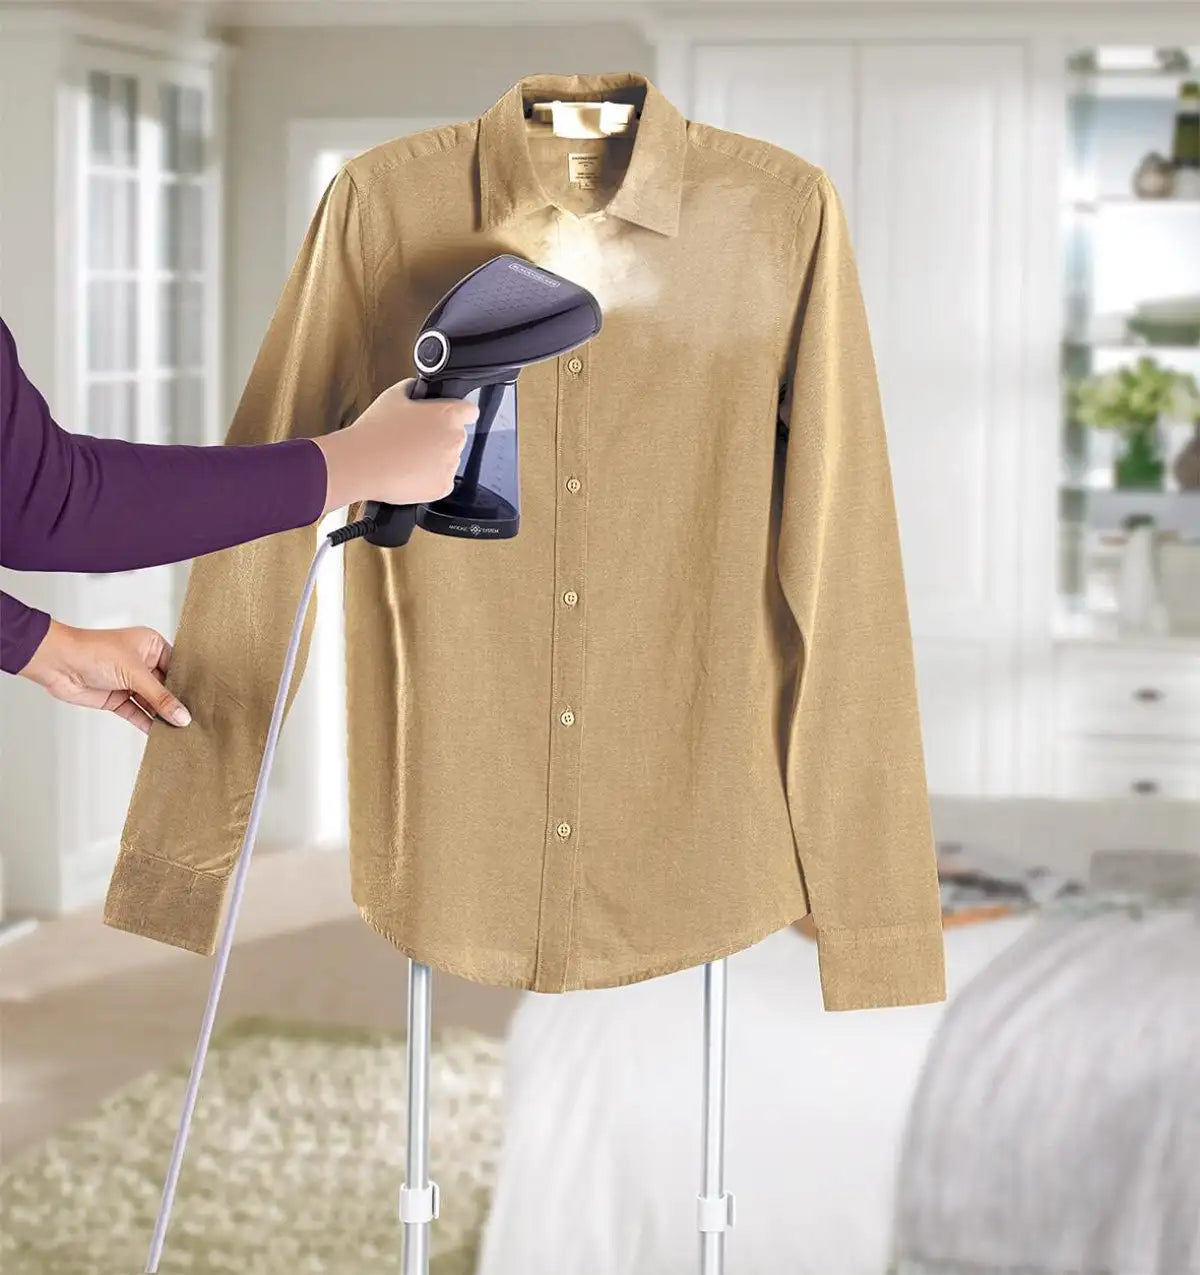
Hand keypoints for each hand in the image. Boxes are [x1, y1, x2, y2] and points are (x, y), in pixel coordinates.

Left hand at [18, 619, 190, 734]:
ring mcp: (129, 682)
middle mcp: (142, 663)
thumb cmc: (94, 652)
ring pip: (152, 702)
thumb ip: (160, 697)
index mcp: (151, 645)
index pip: (177, 667)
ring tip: (181, 731)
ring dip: (162, 716)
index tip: (204, 702)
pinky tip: (161, 734)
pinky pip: (137, 713)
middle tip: (196, 721)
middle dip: (177, 704)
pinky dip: (147, 723)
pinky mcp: (117, 699)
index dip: (188, 685)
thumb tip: (182, 716)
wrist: (57, 663)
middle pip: (166, 687)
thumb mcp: (134, 673)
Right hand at [314, 378, 478, 514]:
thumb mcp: (393, 396)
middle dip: (440, 438)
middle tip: (415, 440)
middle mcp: (455, 439)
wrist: (361, 464)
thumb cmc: (375, 430)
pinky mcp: (443, 487)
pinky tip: (409, 473)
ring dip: (434, 459)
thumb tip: (418, 390)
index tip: (447, 419)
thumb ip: (413, 389)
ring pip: (448, 460)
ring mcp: (451, 465)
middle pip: (456, 437)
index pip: (470, 411)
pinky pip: (441, 481)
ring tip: (407, 458)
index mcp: (448, 414)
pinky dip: (429, 480)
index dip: (458, 414)